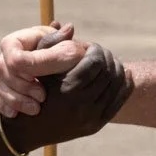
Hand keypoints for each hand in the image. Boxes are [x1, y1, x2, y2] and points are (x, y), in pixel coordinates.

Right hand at [0, 23, 89, 116]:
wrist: (64, 76)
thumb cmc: (65, 58)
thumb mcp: (66, 48)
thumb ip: (63, 44)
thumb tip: (69, 28)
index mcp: (18, 41)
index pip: (12, 53)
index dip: (23, 69)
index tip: (39, 80)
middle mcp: (6, 56)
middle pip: (2, 70)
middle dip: (22, 86)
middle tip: (42, 97)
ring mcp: (3, 73)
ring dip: (17, 100)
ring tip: (35, 109)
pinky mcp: (3, 90)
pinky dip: (7, 108)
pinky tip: (17, 115)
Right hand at [11, 42, 131, 151]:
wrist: (30, 129)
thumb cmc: (31, 90)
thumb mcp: (35, 66)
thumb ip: (51, 43)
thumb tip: (70, 26)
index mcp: (67, 88)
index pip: (95, 61)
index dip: (95, 49)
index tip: (89, 46)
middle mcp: (81, 105)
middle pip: (108, 72)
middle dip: (106, 57)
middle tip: (101, 53)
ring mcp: (91, 117)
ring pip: (117, 85)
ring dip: (117, 68)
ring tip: (110, 61)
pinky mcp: (96, 125)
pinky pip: (119, 100)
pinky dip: (125, 84)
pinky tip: (124, 73)